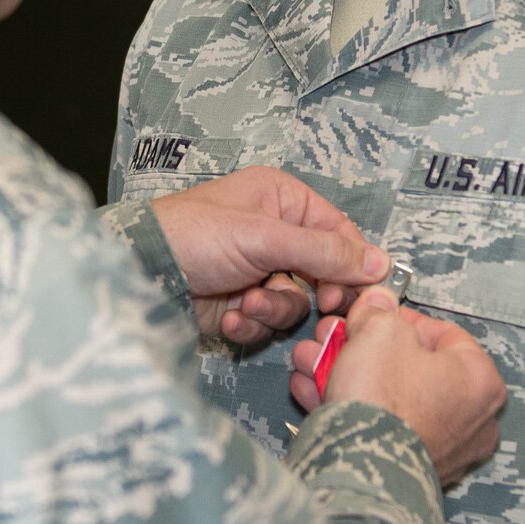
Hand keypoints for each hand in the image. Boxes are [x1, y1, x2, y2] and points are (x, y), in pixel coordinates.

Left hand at [149, 165, 388, 345]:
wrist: (142, 274)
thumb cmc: (197, 236)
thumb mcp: (265, 237)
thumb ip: (325, 252)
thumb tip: (383, 262)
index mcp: (283, 200)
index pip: (338, 231)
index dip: (352, 263)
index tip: (356, 291)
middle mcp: (275, 233)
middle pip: (324, 272)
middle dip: (314, 292)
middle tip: (318, 307)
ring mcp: (258, 270)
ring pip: (297, 302)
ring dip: (274, 309)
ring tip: (248, 303)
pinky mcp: (242, 304)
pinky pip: (269, 321)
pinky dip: (252, 323)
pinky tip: (231, 317)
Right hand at [289, 287, 505, 486]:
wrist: (361, 470)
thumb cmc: (383, 398)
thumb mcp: (378, 331)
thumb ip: (379, 312)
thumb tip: (378, 303)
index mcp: (480, 381)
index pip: (443, 334)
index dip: (400, 319)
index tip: (370, 315)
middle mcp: (472, 420)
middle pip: (409, 367)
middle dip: (362, 348)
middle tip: (334, 337)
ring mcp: (442, 451)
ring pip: (388, 397)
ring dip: (346, 374)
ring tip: (310, 362)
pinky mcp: (411, 472)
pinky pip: (379, 427)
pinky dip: (348, 407)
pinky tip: (311, 391)